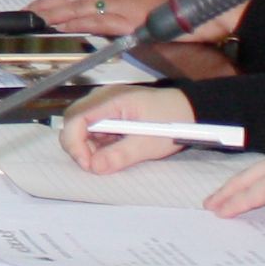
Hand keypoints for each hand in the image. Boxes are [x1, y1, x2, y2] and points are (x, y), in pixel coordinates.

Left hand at [30, 0, 192, 32]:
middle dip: (50, 3)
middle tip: (29, 11)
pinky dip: (76, 22)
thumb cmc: (180, 9)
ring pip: (81, 5)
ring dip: (56, 12)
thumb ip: (125, 13)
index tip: (43, 5)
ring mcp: (123, 2)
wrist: (205, 8)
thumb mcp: (146, 6)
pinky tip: (61, 25)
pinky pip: (97, 19)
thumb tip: (107, 24)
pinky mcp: (129, 17)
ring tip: (36, 18)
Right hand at [59, 84, 194, 171]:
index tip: (87, 164)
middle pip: (73, 121)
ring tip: (108, 159)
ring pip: (80, 127)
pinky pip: (93, 129)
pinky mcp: (110, 112)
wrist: (191, 111)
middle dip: (78, 146)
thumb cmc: (173, 122)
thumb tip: (94, 167)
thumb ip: (120, 155)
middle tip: (95, 166)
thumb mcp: (149, 143)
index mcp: (112, 100)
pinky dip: (97, 144)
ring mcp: (105, 104)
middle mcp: (103, 98)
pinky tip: (113, 151)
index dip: (74, 143)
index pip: (76, 118)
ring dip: (88, 147)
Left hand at [204, 144, 264, 219]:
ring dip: (230, 195)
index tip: (251, 184)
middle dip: (237, 183)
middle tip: (219, 195)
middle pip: (258, 169)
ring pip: (249, 181)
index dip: (262, 176)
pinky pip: (250, 196)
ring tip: (215, 205)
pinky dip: (235, 205)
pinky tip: (223, 212)